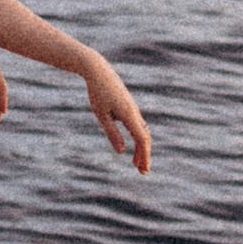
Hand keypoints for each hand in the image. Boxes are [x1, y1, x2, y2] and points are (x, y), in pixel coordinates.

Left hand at [84, 56, 151, 174]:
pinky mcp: (129, 107)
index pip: (141, 139)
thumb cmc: (97, 93)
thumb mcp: (101, 115)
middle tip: (142, 172)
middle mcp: (134, 112)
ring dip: (141, 148)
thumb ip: (112, 133)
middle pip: (144, 138)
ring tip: (135, 163)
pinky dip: (137, 138)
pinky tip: (132, 145)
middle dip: (144, 155)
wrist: (98, 71)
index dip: (144, 155)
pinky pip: (137, 126)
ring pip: (142, 132)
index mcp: (129, 115)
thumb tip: (121, 151)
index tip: (142, 169)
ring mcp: (133, 109)